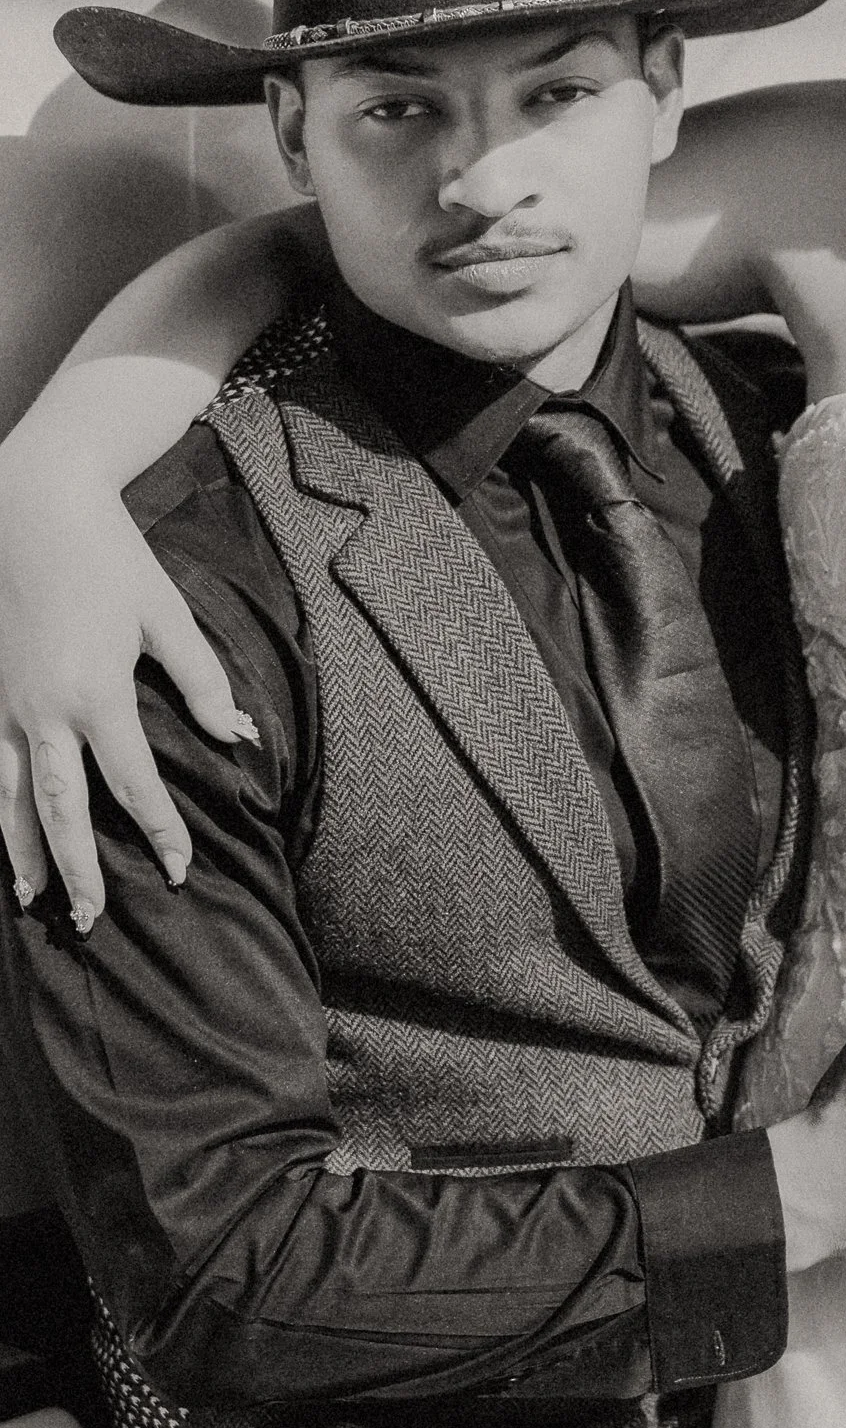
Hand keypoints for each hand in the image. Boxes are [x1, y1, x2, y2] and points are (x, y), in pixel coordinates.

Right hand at [0, 480, 248, 920]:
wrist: (31, 507)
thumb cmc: (110, 559)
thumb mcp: (167, 616)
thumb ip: (204, 682)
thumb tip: (240, 739)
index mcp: (97, 693)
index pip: (133, 784)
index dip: (159, 832)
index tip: (180, 870)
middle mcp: (44, 709)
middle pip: (60, 810)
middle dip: (78, 869)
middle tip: (93, 920)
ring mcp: (6, 704)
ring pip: (9, 797)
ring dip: (22, 854)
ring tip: (35, 901)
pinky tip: (3, 840)